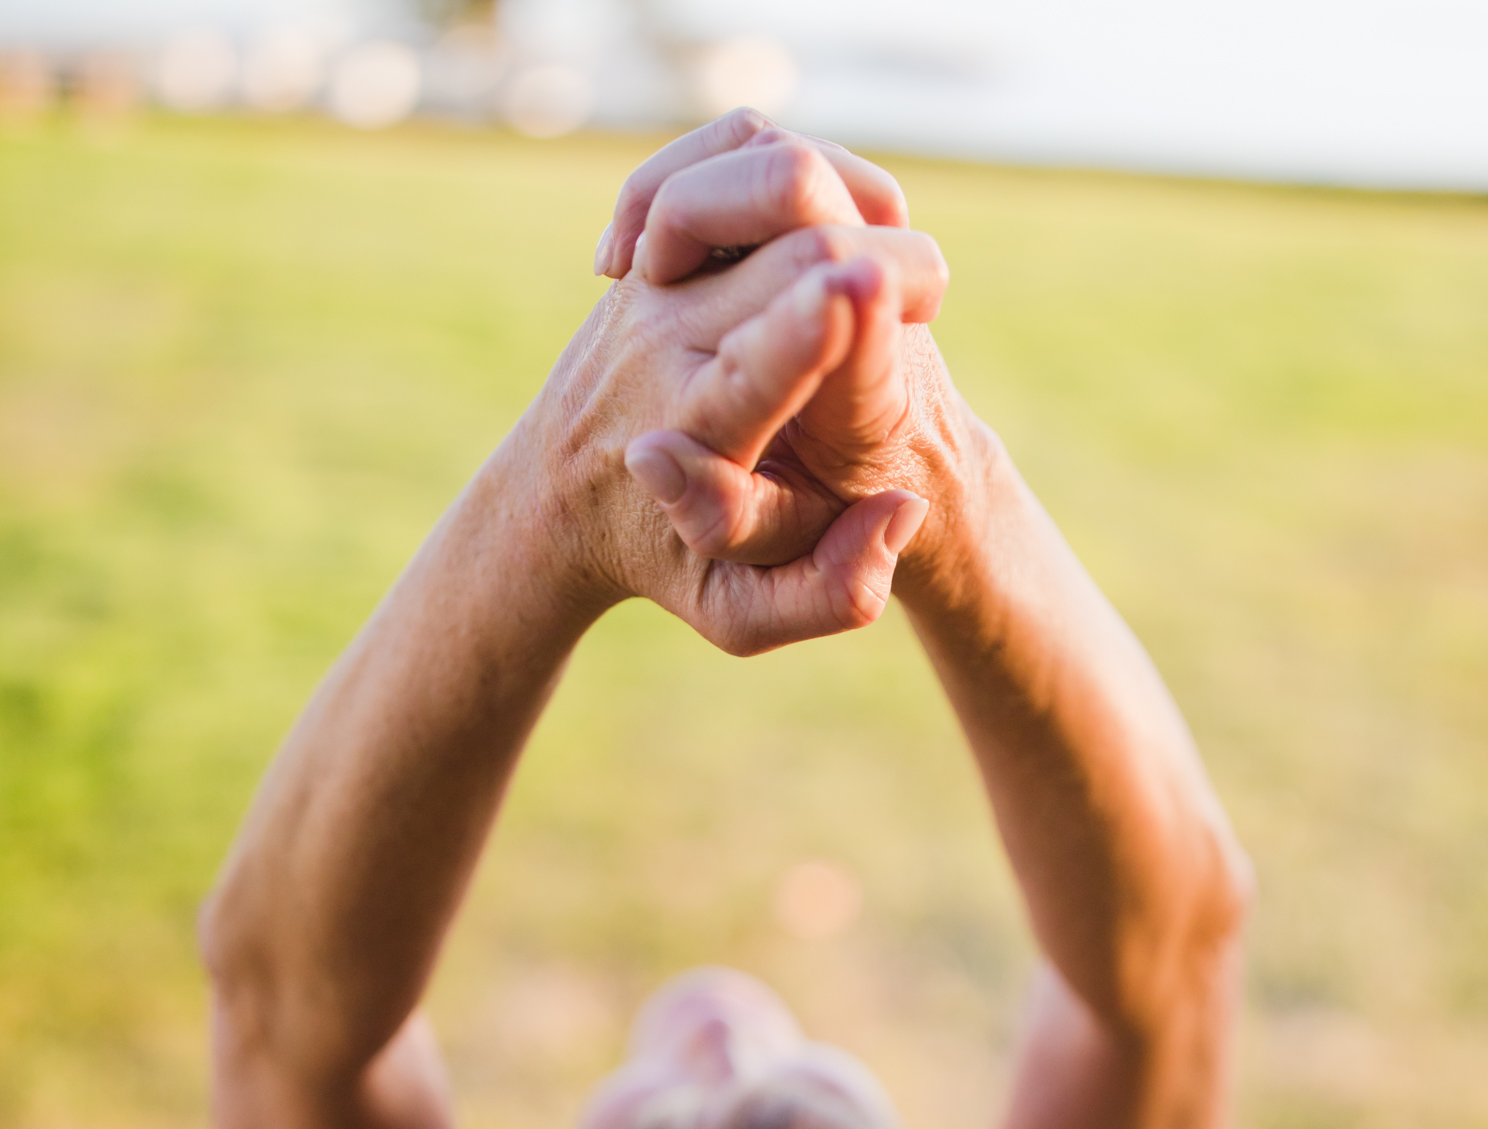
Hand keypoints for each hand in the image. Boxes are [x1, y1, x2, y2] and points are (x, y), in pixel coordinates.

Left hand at [521, 142, 940, 654]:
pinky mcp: (657, 237)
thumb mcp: (741, 616)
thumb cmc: (666, 566)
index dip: (810, 329)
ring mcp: (654, 279)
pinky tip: (817, 218)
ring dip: (849, 194)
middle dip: (888, 260)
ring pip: (758, 173)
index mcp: (696, 440)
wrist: (556, 502)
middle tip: (921, 309)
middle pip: (793, 255)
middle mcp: (665, 345)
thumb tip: (900, 513)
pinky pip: (729, 143)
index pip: (750, 373)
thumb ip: (831, 594)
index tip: (863, 288)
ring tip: (872, 264)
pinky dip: (789, 159)